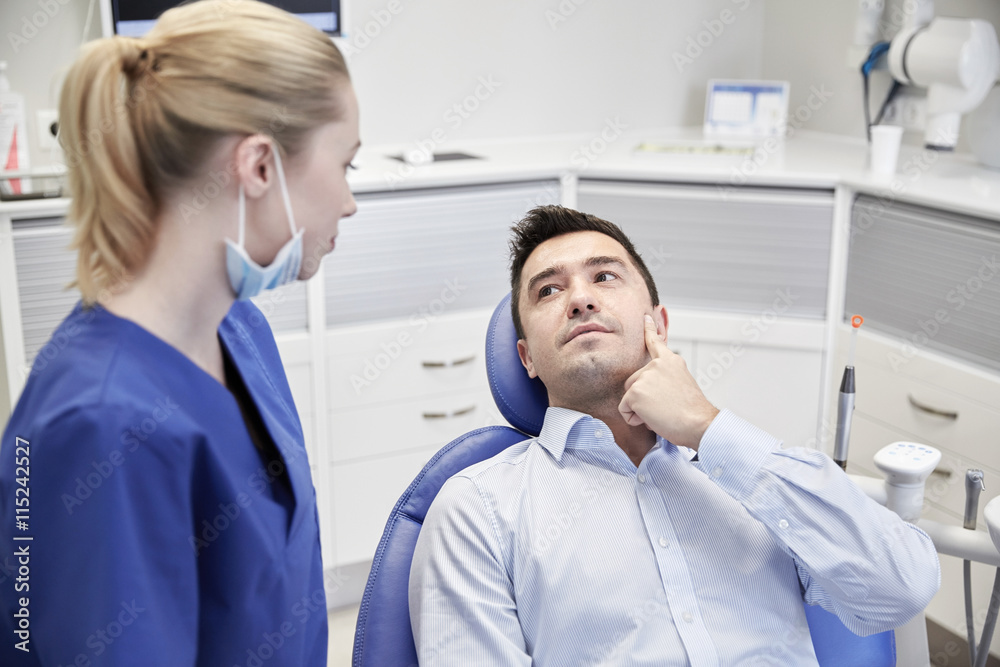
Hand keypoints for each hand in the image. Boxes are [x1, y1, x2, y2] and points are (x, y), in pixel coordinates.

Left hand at [618, 315, 719, 449]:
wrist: (699, 423)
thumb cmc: (692, 412)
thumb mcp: (681, 385)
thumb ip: (666, 377)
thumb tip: (653, 385)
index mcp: (671, 361)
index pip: (656, 342)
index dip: (649, 330)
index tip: (645, 317)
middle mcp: (656, 365)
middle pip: (633, 382)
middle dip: (643, 399)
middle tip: (665, 407)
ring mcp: (645, 376)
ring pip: (629, 397)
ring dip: (641, 410)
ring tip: (662, 412)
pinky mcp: (635, 391)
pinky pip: (625, 410)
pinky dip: (635, 420)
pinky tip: (654, 418)